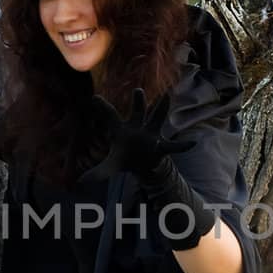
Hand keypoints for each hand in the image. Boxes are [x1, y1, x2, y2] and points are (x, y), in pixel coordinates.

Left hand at [78, 87, 194, 182]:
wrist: (142, 164)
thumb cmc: (124, 159)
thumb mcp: (110, 167)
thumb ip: (98, 173)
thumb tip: (80, 181)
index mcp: (122, 130)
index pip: (111, 117)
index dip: (103, 108)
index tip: (94, 98)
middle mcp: (137, 128)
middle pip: (138, 112)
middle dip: (138, 102)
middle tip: (137, 91)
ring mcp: (151, 135)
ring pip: (157, 119)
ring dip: (162, 109)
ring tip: (167, 97)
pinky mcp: (161, 146)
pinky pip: (173, 146)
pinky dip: (182, 146)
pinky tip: (192, 143)